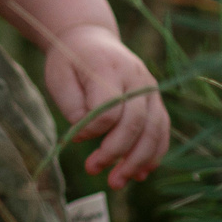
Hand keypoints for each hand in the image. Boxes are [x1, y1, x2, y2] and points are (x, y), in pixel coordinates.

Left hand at [42, 25, 168, 186]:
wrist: (90, 39)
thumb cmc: (70, 62)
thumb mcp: (59, 79)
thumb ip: (74, 107)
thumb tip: (87, 136)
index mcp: (109, 68)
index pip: (109, 109)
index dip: (91, 130)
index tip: (74, 139)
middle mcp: (136, 78)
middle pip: (135, 123)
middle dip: (116, 153)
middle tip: (93, 171)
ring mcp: (150, 88)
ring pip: (155, 130)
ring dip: (138, 161)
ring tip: (118, 182)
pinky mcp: (155, 99)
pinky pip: (162, 129)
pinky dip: (154, 153)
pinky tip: (141, 173)